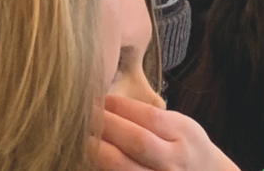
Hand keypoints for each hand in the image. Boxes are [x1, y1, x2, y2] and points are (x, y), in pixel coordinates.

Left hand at [93, 96, 238, 170]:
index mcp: (185, 135)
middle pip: (137, 142)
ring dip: (95, 147)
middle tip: (81, 112)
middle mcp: (175, 161)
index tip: (98, 98)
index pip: (150, 117)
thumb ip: (147, 114)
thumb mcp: (178, 124)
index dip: (119, 106)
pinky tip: (86, 154)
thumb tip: (102, 100)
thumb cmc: (182, 144)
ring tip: (79, 133)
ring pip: (122, 166)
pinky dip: (99, 165)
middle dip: (105, 124)